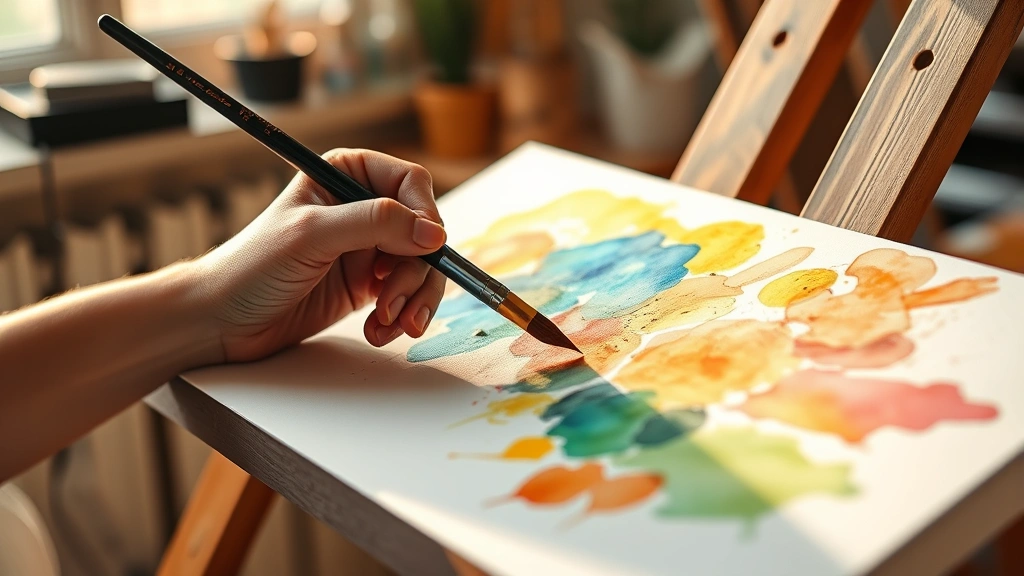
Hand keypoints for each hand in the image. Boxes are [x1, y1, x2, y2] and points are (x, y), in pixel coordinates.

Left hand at [194, 149, 447, 362]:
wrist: (222, 320)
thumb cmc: (252, 266)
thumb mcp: (313, 235)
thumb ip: (375, 224)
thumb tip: (433, 233)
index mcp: (345, 176)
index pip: (410, 183)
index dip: (424, 214)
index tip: (425, 247)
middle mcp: (361, 209)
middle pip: (424, 231)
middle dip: (417, 270)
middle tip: (394, 300)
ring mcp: (368, 249)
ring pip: (421, 268)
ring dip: (413, 299)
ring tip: (391, 324)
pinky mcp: (368, 286)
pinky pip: (406, 297)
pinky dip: (401, 316)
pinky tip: (379, 330)